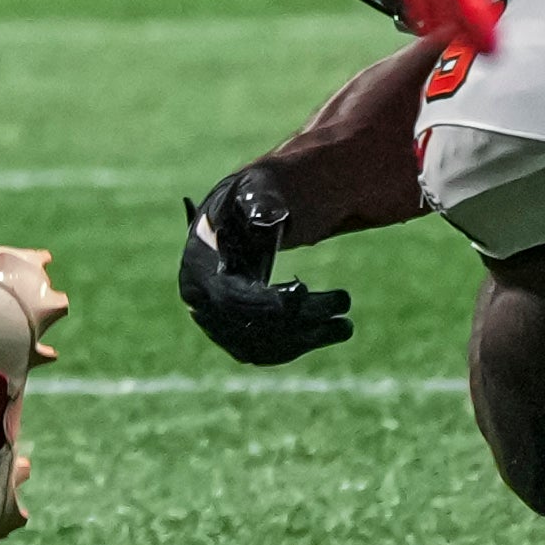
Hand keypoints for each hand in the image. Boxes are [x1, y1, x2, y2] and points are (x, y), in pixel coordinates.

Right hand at [179, 166, 352, 366]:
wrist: (235, 224)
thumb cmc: (245, 203)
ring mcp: (215, 324)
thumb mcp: (252, 192)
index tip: (304, 291)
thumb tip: (267, 216)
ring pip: (261, 346)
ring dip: (307, 338)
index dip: (264, 301)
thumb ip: (259, 200)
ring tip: (347, 324)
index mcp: (197, 268)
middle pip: (249, 325)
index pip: (227, 297)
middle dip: (299, 318)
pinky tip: (332, 331)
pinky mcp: (234, 337)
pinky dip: (300, 345)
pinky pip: (266, 352)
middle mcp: (201, 304)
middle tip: (343, 301)